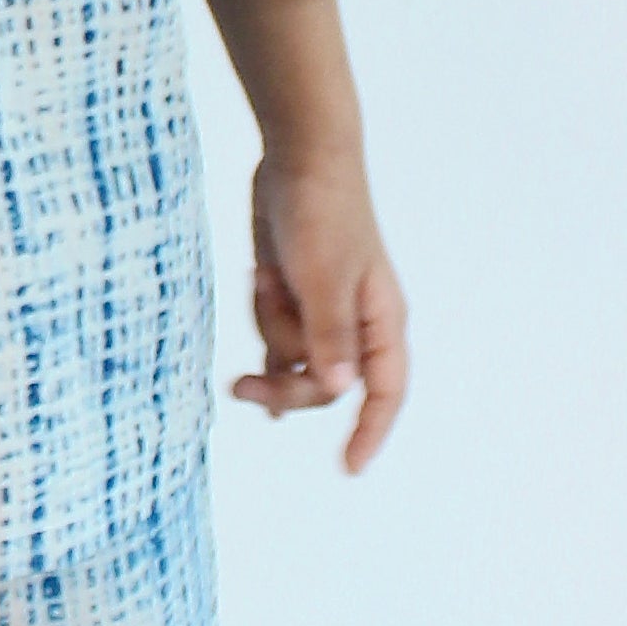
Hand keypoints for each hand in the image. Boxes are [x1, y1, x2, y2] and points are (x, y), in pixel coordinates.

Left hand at [229, 143, 408, 473]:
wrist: (300, 157)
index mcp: (381, 320)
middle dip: (286, 388)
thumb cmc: (323, 212)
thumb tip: (337, 392)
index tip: (348, 468)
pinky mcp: (294, 296)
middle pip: (326, 387)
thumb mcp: (324, 278)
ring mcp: (323, 310)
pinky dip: (264, 356)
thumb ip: (329, 337)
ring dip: (267, 333)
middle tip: (240, 388)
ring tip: (264, 279)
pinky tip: (251, 384)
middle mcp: (357, 322)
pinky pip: (278, 343)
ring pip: (293, 359)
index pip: (386, 391)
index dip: (370, 432)